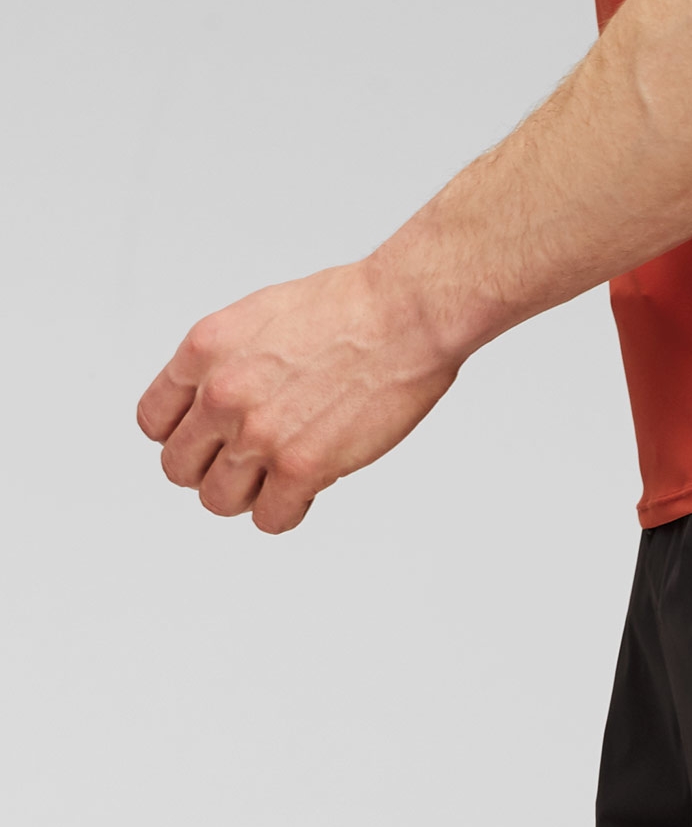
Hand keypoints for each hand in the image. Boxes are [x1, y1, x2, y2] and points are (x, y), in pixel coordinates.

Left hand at [137, 260, 461, 533]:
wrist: (403, 316)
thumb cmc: (351, 307)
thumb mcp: (259, 316)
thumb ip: (228, 360)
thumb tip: (222, 397)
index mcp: (203, 352)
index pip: (154, 421)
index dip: (183, 436)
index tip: (207, 440)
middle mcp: (222, 396)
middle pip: (178, 468)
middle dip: (210, 470)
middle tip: (244, 465)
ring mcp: (259, 436)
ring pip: (217, 500)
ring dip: (246, 495)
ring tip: (276, 480)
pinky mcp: (302, 469)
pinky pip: (270, 519)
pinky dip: (286, 511)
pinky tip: (306, 491)